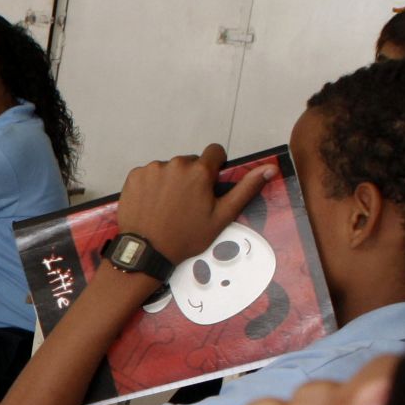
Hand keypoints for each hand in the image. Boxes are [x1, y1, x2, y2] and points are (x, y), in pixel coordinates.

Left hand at [114, 147, 264, 265]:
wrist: (145, 252)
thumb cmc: (186, 236)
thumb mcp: (222, 216)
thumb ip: (246, 189)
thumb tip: (270, 168)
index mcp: (200, 171)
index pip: (215, 152)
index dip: (215, 166)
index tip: (210, 184)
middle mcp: (175, 163)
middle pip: (190, 162)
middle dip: (192, 176)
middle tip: (187, 203)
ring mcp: (152, 168)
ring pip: (169, 168)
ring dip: (171, 180)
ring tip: (168, 206)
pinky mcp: (134, 175)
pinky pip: (149, 173)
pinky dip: (152, 184)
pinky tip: (152, 204)